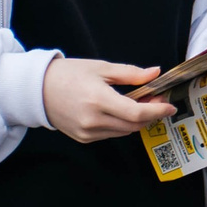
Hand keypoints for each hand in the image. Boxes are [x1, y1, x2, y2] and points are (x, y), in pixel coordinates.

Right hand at [41, 56, 164, 142]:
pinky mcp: (84, 138)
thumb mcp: (101, 68)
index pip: (137, 113)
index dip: (157, 111)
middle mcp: (93, 120)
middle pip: (134, 125)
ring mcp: (88, 132)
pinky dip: (122, 125)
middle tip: (157, 100)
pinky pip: (112, 134)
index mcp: (98, 100)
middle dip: (151, 114)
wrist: (37, 90)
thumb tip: (155, 73)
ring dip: (137, 121)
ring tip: (141, 104)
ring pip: (125, 131)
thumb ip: (131, 74)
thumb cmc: (69, 74)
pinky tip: (122, 112)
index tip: (170, 106)